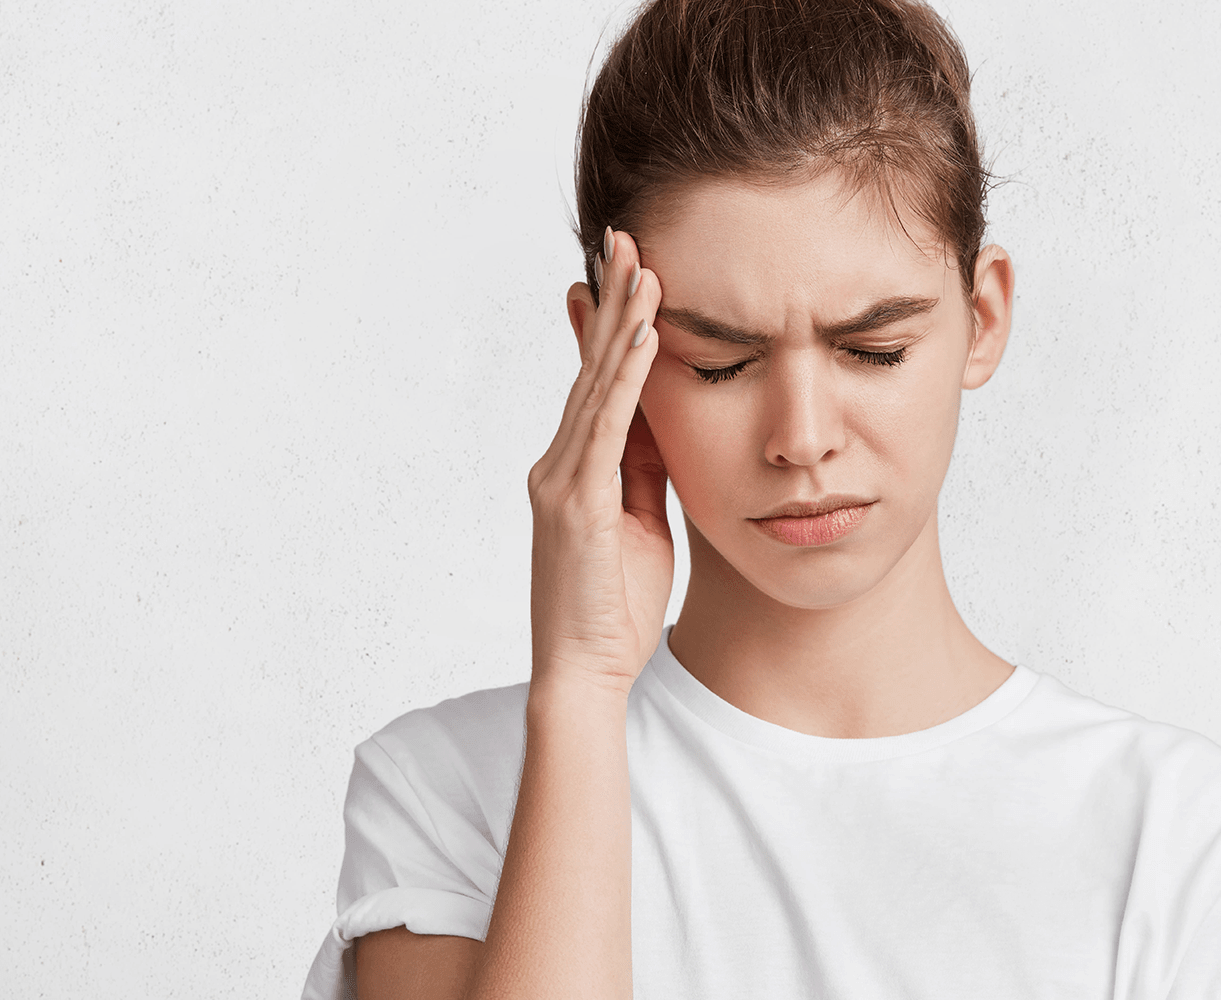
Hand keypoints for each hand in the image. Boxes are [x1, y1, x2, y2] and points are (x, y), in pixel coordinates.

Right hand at [527, 228, 669, 698]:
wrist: (584, 672)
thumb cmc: (613, 607)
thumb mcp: (641, 523)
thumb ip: (643, 472)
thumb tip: (661, 423)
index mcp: (574, 470)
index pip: (594, 384)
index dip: (606, 325)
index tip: (619, 272)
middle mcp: (558, 466)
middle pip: (589, 368)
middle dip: (610, 301)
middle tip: (624, 238)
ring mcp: (562, 482)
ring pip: (596, 386)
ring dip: (620, 322)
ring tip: (638, 265)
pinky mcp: (578, 504)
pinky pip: (607, 428)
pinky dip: (625, 379)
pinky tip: (642, 337)